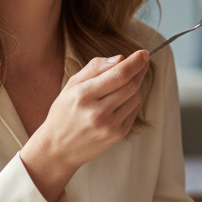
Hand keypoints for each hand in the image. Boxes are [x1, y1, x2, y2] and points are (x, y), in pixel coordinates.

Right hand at [21, 50, 148, 201]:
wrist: (58, 148)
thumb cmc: (64, 113)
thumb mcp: (72, 85)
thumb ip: (95, 68)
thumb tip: (121, 58)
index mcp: (83, 95)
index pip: (118, 75)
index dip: (135, 62)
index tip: (144, 53)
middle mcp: (97, 112)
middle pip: (131, 86)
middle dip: (140, 71)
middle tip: (142, 61)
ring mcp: (109, 126)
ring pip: (135, 98)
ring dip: (136, 85)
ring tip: (126, 81)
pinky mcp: (117, 135)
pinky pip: (134, 111)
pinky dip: (133, 100)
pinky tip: (124, 97)